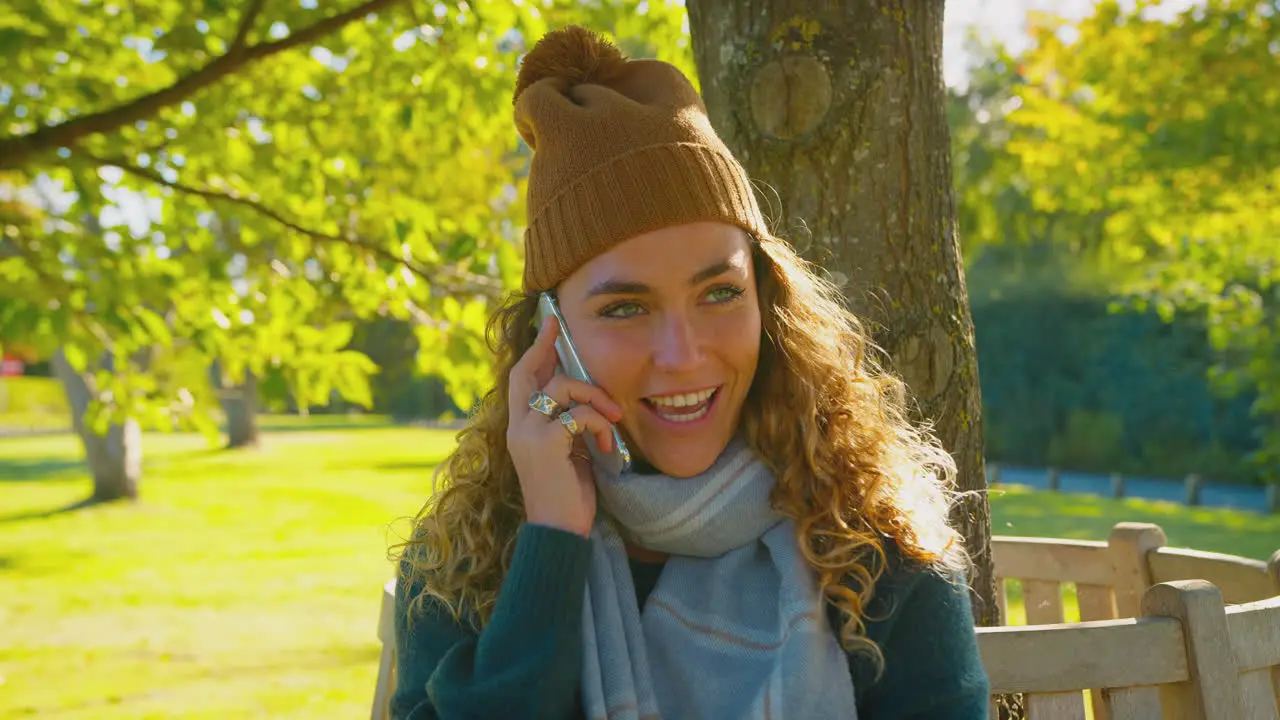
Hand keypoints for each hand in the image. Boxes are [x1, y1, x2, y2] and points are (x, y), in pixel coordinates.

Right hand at [507, 314, 623, 536]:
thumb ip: (566, 425)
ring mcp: (529, 433)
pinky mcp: (546, 443)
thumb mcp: (565, 452)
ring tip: (613, 418)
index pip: (521, 381)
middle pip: (527, 373)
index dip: (534, 352)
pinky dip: (599, 424)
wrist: (558, 530)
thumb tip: (583, 401)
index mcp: (520, 429)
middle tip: (558, 327)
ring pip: (561, 388)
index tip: (547, 328)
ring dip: (594, 397)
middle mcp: (518, 427)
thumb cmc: (565, 495)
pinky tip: (608, 444)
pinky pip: (578, 414)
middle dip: (545, 346)